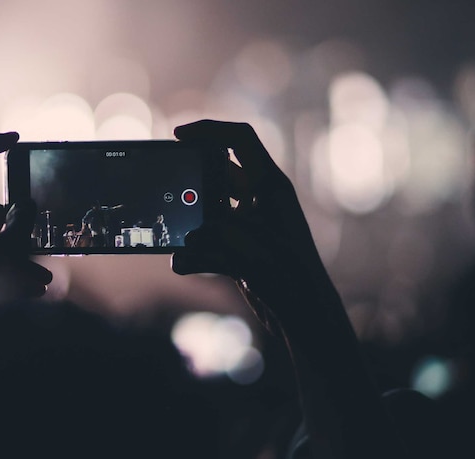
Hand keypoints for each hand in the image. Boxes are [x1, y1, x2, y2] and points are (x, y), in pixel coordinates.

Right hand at [170, 120, 334, 328]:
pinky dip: (195, 251)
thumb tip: (182, 248)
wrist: (305, 314)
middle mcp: (260, 199)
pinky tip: (183, 262)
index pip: (239, 139)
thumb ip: (210, 236)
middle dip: (192, 182)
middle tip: (169, 188)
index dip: (208, 129)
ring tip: (175, 232)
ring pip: (209, 210)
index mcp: (269, 185)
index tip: (178, 134)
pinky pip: (209, 240)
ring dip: (191, 222)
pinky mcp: (241, 248)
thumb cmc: (287, 275)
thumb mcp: (244, 246)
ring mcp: (250, 224)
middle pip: (217, 174)